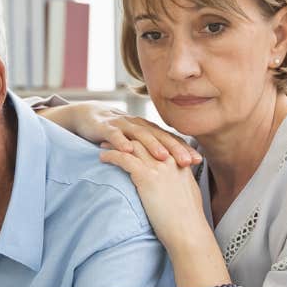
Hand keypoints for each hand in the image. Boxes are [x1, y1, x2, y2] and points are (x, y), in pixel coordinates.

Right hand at [49, 102, 200, 166]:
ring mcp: (122, 125)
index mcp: (148, 130)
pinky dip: (120, 142)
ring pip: (140, 134)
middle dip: (174, 148)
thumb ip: (151, 152)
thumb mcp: (135, 143)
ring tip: (162, 157)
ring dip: (151, 145)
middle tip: (187, 161)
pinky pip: (114, 135)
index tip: (198, 160)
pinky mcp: (104, 128)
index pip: (169, 139)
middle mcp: (138, 125)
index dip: (184, 148)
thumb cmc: (116, 135)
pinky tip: (128, 151)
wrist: (88, 117)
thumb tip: (172, 170)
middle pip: (159, 136)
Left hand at [99, 139, 211, 249]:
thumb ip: (179, 182)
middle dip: (128, 137)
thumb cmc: (189, 220)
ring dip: (116, 143)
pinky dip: (111, 155)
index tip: (132, 139)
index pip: (160, 142)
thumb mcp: (188, 193)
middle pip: (145, 139)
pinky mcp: (146, 176)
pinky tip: (102, 157)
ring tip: (104, 144)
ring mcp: (159, 166)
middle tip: (114, 137)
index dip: (144, 139)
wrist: (188, 232)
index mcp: (180, 162)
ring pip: (133, 146)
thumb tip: (174, 184)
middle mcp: (170, 160)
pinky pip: (124, 158)